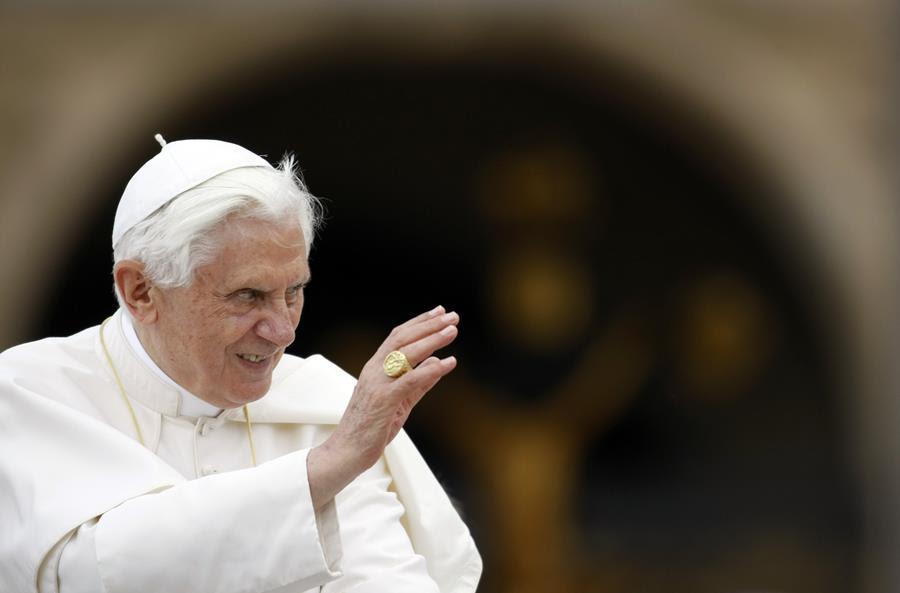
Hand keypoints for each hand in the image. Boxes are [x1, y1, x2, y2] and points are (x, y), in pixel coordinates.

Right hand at [307, 306, 458, 508]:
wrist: (345, 452)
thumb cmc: (370, 428)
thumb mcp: (399, 401)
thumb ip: (418, 383)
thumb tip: (436, 363)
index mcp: (375, 368)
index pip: (398, 337)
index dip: (420, 323)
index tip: (439, 313)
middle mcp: (374, 370)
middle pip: (403, 338)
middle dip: (428, 325)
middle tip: (451, 316)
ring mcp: (377, 384)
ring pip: (406, 354)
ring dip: (432, 340)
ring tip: (452, 331)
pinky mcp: (384, 401)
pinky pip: (410, 381)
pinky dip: (430, 370)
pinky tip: (448, 363)